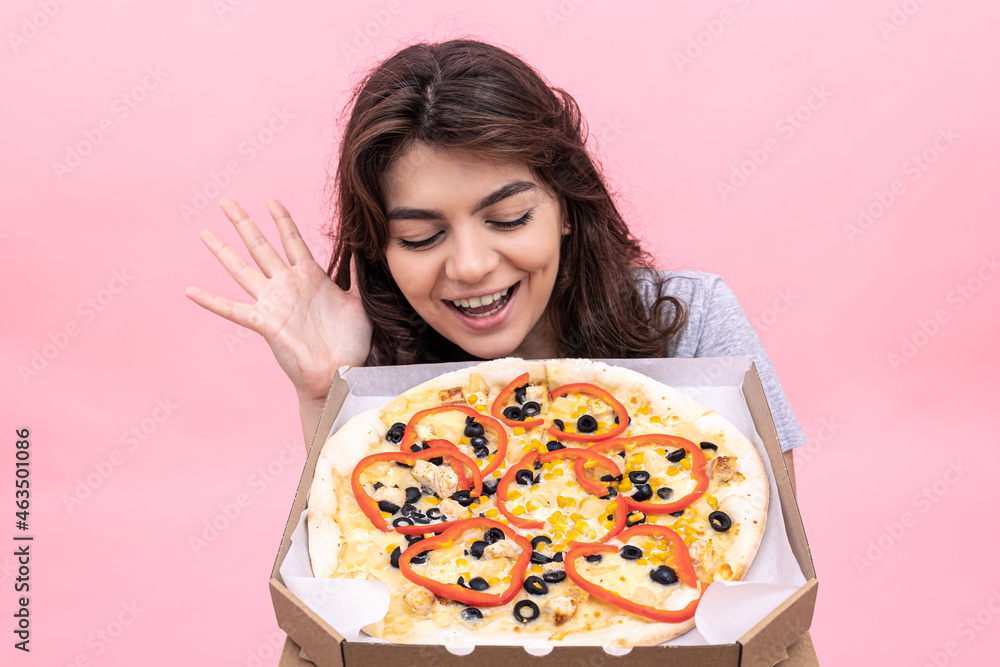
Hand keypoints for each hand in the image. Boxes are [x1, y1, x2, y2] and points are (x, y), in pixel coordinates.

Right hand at [186, 199, 372, 403]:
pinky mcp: (265, 323)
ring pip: (242, 270)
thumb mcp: (358, 301)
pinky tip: (190, 291)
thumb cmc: (350, 341)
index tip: (271, 200)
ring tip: (205, 232)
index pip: (292, 240)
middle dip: (244, 223)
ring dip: (223, 251)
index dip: (282, 219)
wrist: (340, 371)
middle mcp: (287, 285)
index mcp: (309, 277)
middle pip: (261, 246)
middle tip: (226, 201)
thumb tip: (361, 251)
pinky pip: (232, 309)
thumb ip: (356, 276)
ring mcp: (274, 302)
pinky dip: (211, 301)